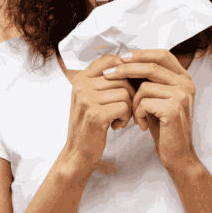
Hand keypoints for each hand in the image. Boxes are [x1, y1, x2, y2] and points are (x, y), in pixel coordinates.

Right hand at [62, 53, 135, 176]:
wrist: (78, 153)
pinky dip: (126, 118)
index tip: (131, 84)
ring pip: (125, 92)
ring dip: (129, 108)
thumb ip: (105, 80)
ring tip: (119, 118)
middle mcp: (81, 85)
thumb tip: (133, 61)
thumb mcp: (92, 98)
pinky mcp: (95, 114)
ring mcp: (86, 99)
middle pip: (122, 77)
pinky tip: (117, 125)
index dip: (126, 69)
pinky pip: (124, 106)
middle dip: (131, 93)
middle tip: (127, 109)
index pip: (110, 59)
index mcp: (80, 78)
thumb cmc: (91, 125)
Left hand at [103, 49, 196, 168]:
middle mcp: (187, 84)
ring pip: (144, 87)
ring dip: (133, 103)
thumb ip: (150, 80)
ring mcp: (182, 96)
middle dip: (126, 69)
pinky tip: (142, 125)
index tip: (121, 58)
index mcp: (185, 78)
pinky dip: (138, 114)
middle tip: (107, 74)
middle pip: (151, 67)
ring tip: (135, 116)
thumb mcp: (158, 98)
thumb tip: (126, 60)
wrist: (176, 154)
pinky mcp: (173, 109)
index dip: (141, 54)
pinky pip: (144, 103)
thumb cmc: (163, 126)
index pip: (162, 55)